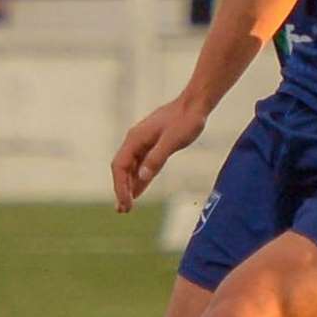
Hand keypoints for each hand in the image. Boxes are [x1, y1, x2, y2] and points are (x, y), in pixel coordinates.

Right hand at [111, 97, 206, 212]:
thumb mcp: (172, 141)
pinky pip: (143, 165)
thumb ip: (156, 158)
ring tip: (127, 206)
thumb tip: (141, 177)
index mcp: (135, 138)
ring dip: (129, 186)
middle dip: (121, 189)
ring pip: (132, 168)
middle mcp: (135, 140)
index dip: (120, 187)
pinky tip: (138, 191)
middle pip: (122, 169)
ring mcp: (144, 142)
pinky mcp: (154, 145)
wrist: (196, 105)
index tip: (126, 203)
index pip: (119, 166)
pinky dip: (140, 179)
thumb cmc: (185, 120)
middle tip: (123, 210)